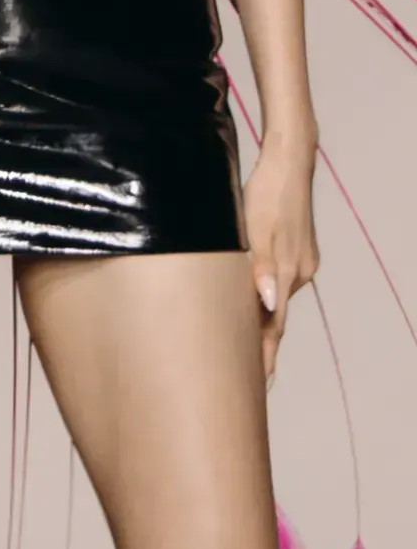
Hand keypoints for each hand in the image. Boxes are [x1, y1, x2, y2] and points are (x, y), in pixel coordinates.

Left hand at [244, 137, 318, 387]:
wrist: (289, 162)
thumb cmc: (265, 192)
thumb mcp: (255, 227)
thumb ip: (260, 266)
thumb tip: (267, 305)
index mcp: (286, 271)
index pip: (274, 325)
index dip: (264, 355)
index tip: (257, 385)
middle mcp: (298, 272)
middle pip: (276, 316)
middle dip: (263, 346)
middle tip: (251, 380)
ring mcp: (301, 261)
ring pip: (277, 297)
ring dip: (263, 319)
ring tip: (246, 345)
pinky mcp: (298, 250)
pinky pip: (280, 280)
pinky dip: (267, 295)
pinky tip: (255, 300)